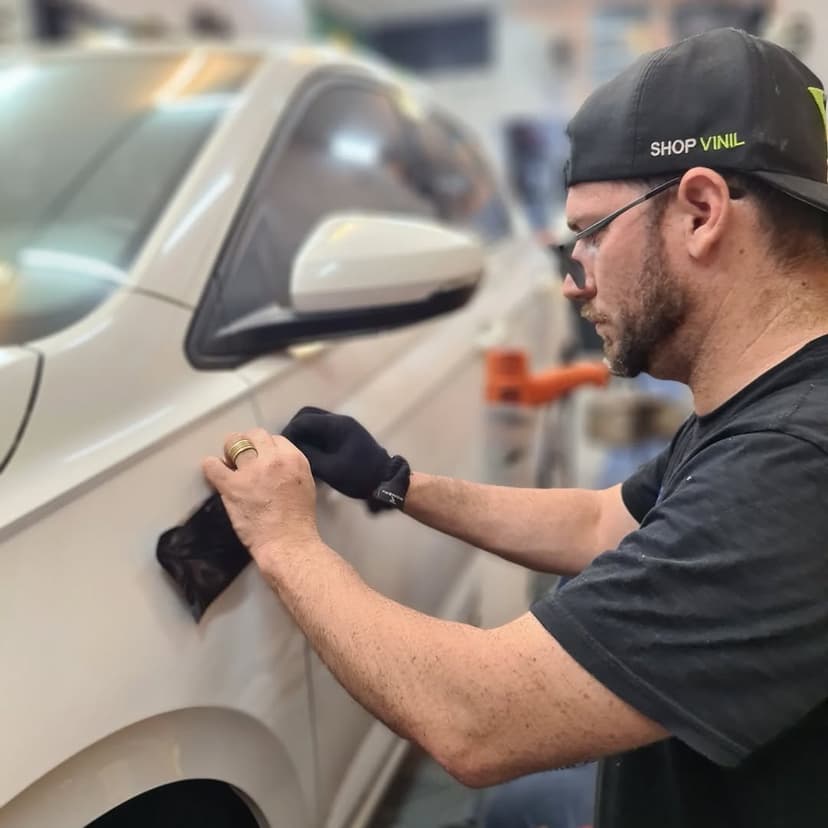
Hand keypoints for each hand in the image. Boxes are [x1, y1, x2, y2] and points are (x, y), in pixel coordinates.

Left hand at [202, 428, 318, 565]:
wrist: (288, 543)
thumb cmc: (299, 520)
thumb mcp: (305, 485)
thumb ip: (290, 469)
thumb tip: (273, 464)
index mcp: (294, 459)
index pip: (275, 439)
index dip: (265, 448)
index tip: (260, 457)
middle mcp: (273, 460)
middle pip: (255, 435)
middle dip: (247, 444)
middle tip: (242, 458)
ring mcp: (252, 471)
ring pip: (234, 442)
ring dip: (229, 450)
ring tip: (228, 463)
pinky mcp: (233, 486)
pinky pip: (213, 465)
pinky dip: (210, 466)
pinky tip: (213, 472)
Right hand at [281, 407, 409, 509]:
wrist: (386, 481)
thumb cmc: (359, 476)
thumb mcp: (330, 469)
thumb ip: (308, 456)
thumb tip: (289, 448)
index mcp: (336, 425)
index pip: (303, 420)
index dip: (289, 433)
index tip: (280, 448)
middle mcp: (339, 421)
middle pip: (307, 415)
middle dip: (294, 430)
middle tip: (286, 448)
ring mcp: (343, 427)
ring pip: (315, 422)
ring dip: (303, 434)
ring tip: (295, 452)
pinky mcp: (345, 436)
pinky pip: (323, 431)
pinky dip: (313, 439)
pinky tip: (308, 454)